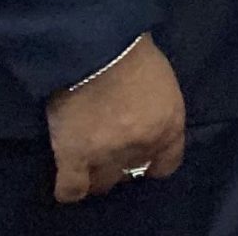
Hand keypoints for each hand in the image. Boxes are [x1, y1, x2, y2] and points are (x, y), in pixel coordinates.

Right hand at [45, 34, 185, 201]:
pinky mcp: (75, 158)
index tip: (140, 157)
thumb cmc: (134, 54)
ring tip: (86, 155)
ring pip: (102, 184)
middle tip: (107, 146)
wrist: (99, 46)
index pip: (167, 165)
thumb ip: (157, 111)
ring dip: (95, 174)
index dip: (152, 163)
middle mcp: (142, 147)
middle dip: (120, 164)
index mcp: (169, 126)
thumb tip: (143, 123)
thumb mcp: (162, 82)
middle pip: (130, 173)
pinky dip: (70, 188)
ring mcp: (108, 155)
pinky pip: (72, 190)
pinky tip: (68, 174)